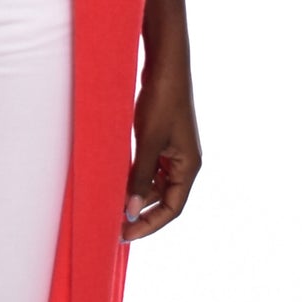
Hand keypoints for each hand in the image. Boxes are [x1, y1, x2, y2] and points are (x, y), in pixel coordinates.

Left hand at [122, 69, 200, 241]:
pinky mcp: (163, 141)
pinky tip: (117, 181)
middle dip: (141, 212)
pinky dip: (135, 178)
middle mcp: (185, 163)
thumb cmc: (162, 101)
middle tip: (113, 223)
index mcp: (189, 167)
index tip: (125, 234)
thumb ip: (141, 178)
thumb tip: (131, 212)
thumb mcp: (148, 142)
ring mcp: (174, 152)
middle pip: (165, 200)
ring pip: (156, 185)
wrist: (166, 66)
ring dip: (137, 195)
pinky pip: (150, 169)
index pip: (173, 209)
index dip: (150, 225)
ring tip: (112, 204)